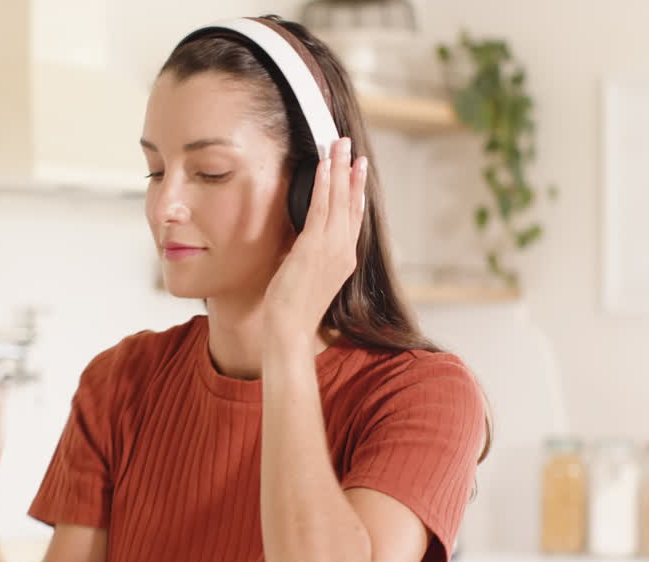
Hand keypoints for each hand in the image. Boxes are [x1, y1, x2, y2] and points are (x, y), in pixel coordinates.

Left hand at [263, 136, 367, 340]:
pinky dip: (324, 185)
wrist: (290, 328)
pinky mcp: (314, 246)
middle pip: (352, 203)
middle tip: (354, 148)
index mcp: (345, 259)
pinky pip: (320, 208)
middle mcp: (344, 250)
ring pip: (339, 199)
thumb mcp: (307, 275)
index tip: (358, 172)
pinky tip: (324, 166)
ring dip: (340, 168)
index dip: (356, 192)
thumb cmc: (293, 308)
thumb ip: (310, 254)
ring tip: (341, 145)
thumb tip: (302, 238)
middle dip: (352, 172)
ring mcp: (332, 247)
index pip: (354, 218)